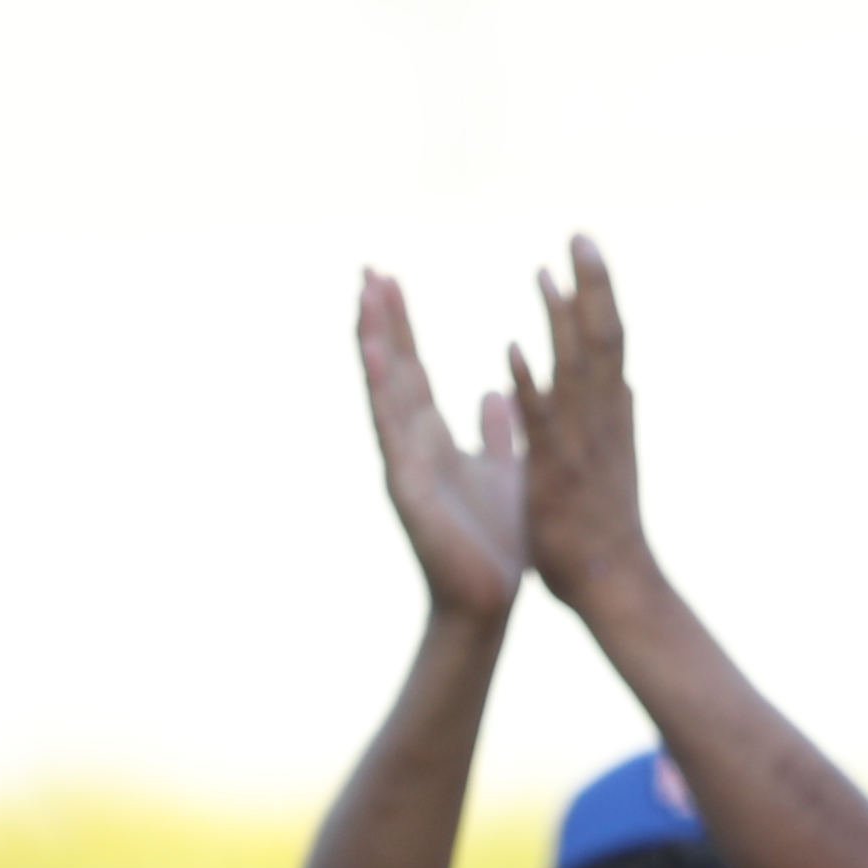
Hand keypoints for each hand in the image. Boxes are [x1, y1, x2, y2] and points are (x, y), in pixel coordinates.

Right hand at [357, 271, 525, 622]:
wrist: (487, 599)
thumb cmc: (494, 541)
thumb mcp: (502, 471)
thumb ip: (494, 432)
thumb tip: (494, 391)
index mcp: (434, 437)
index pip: (412, 367)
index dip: (401, 324)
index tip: (387, 278)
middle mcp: (412, 442)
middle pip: (393, 369)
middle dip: (381, 319)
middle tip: (368, 268)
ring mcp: (404, 462)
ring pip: (385, 391)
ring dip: (375, 343)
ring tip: (365, 295)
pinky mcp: (406, 485)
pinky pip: (391, 431)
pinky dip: (382, 392)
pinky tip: (375, 355)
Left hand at [505, 236, 656, 616]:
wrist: (617, 583)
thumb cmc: (606, 525)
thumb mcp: (611, 459)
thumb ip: (612, 418)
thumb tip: (627, 383)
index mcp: (609, 414)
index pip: (606, 340)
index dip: (596, 293)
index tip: (583, 248)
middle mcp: (603, 421)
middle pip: (602, 342)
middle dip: (593, 289)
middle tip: (581, 235)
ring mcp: (581, 445)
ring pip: (576, 374)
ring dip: (562, 324)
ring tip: (548, 273)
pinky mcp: (555, 472)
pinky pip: (540, 424)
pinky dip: (529, 387)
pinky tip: (513, 351)